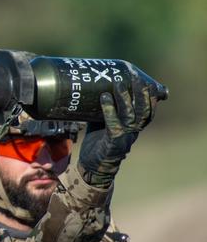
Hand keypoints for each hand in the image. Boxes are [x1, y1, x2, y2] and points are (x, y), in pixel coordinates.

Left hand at [78, 72, 155, 187]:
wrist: (92, 165)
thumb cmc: (99, 141)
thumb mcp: (105, 121)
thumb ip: (108, 107)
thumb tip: (100, 86)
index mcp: (135, 126)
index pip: (149, 108)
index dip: (150, 95)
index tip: (145, 79)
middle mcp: (133, 131)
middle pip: (144, 109)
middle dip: (141, 92)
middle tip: (134, 76)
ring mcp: (125, 137)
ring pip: (130, 115)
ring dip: (125, 98)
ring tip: (118, 83)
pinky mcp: (113, 142)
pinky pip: (114, 124)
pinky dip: (109, 110)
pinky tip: (104, 98)